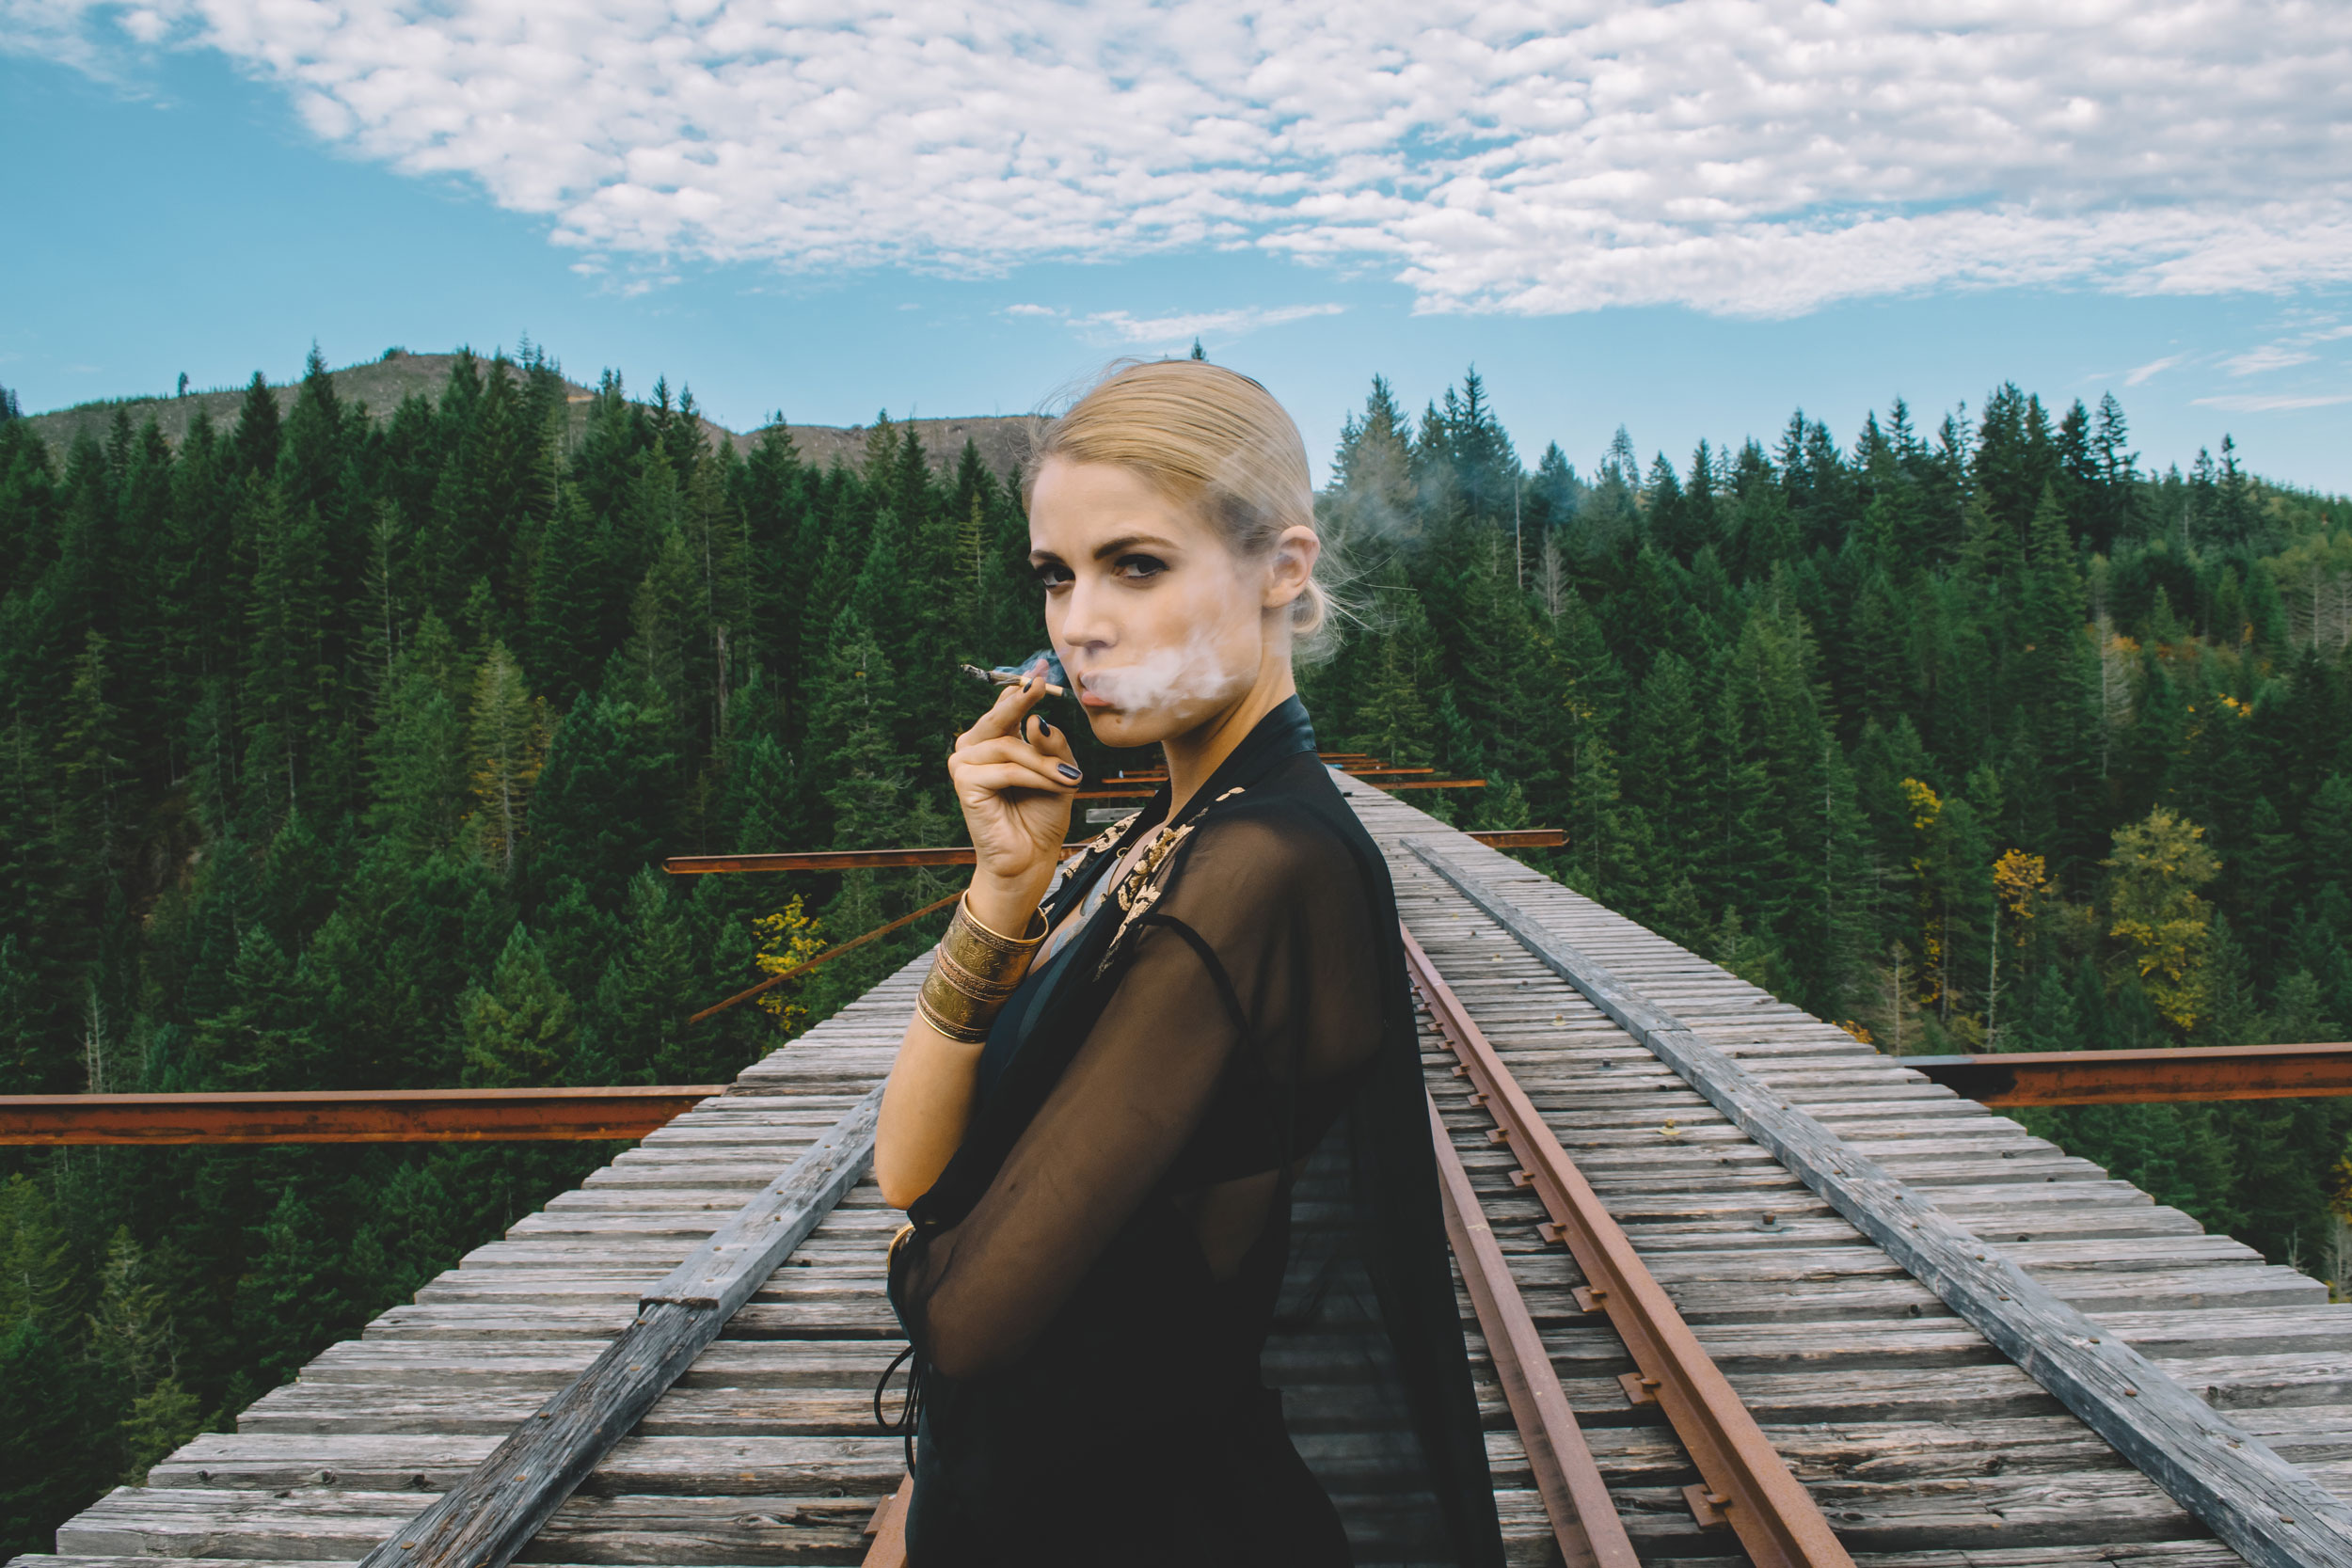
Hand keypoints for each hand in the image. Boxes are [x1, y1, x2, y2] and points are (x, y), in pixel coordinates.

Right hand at [949, 666, 1081, 931]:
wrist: (1031, 858)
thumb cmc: (1042, 816)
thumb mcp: (1059, 773)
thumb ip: (1051, 746)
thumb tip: (1037, 720)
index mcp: (994, 741)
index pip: (1005, 706)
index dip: (1023, 687)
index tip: (1042, 666)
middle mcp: (974, 749)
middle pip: (999, 717)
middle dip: (1023, 700)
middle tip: (1042, 684)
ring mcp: (965, 765)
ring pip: (1007, 745)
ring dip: (1042, 760)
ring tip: (1068, 779)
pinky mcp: (965, 784)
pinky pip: (1005, 768)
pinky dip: (1033, 776)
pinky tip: (1054, 785)